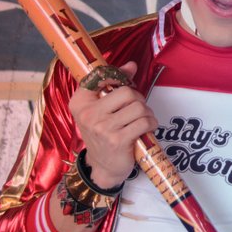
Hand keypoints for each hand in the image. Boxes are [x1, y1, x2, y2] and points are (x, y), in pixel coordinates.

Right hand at [69, 62, 157, 188]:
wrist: (103, 166)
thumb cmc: (104, 133)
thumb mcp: (102, 108)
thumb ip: (115, 84)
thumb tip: (131, 65)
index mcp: (80, 102)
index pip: (100, 76)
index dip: (118, 76)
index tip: (126, 83)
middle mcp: (88, 113)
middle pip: (127, 92)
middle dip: (139, 99)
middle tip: (137, 109)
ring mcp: (103, 128)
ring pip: (138, 107)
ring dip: (147, 113)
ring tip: (142, 120)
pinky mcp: (117, 141)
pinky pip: (144, 122)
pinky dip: (151, 124)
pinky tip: (147, 128)